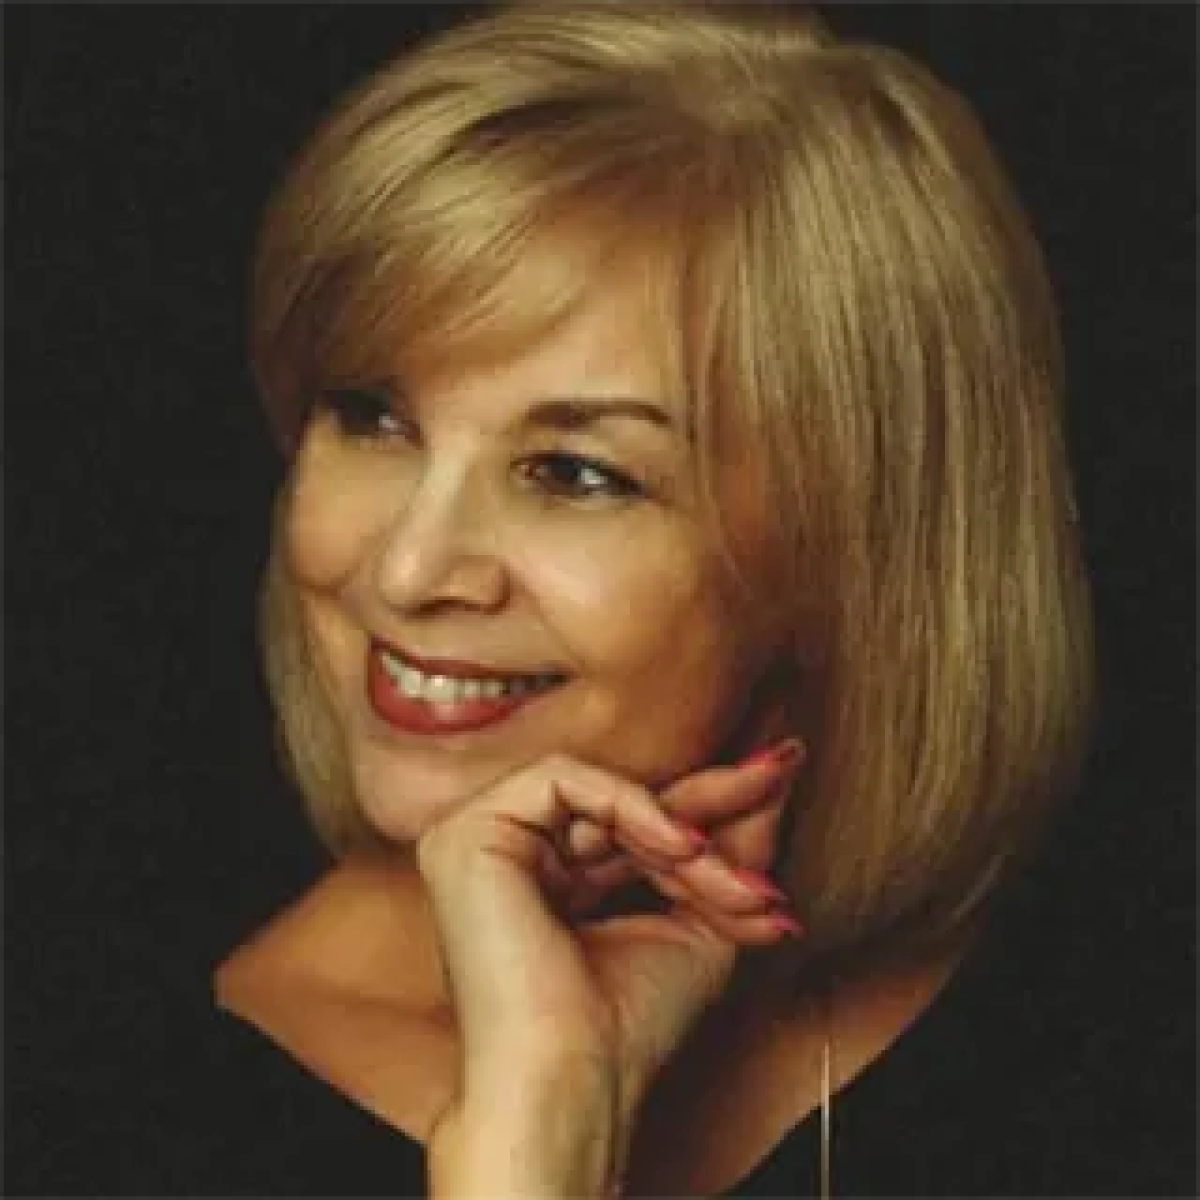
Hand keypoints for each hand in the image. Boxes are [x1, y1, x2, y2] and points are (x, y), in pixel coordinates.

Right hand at [416, 744, 802, 1196]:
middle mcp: (511, 855)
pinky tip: (681, 847)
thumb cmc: (630, 1026)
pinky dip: (631, 807)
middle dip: (712, 807)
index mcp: (550, 879)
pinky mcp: (466, 831)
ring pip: (603, 794)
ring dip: (683, 831)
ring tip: (733, 882)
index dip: (709, 806)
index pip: (634, 822)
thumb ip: (730, 844)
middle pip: (624, 803)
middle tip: (780, 776)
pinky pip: (561, 779)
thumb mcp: (702, 918)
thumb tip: (778, 767)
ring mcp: (480, 841)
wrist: (573, 1082)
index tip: (780, 775)